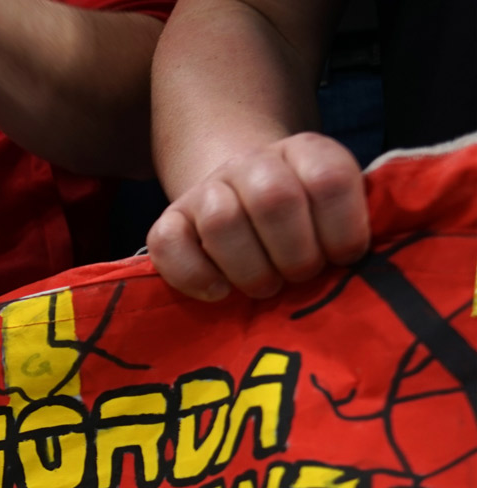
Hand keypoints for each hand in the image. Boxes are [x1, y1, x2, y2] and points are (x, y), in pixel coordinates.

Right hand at [148, 132, 367, 301]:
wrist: (240, 193)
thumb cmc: (300, 221)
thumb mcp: (333, 210)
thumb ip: (349, 227)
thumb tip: (364, 269)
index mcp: (305, 152)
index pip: (329, 179)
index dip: (343, 228)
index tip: (345, 258)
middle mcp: (252, 162)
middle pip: (274, 200)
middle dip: (295, 254)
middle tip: (300, 277)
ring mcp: (206, 189)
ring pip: (221, 220)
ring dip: (250, 268)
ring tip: (265, 288)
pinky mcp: (168, 219)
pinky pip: (168, 242)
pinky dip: (195, 275)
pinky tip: (220, 292)